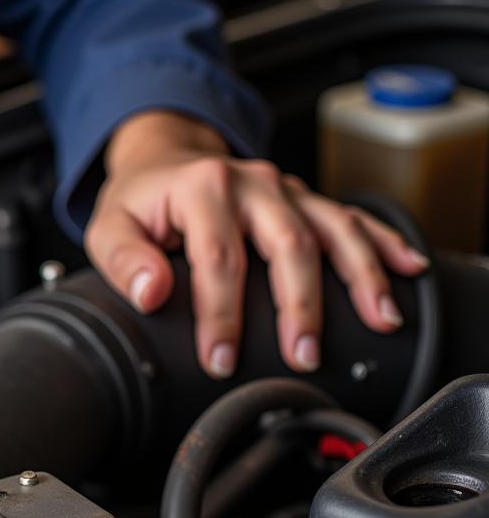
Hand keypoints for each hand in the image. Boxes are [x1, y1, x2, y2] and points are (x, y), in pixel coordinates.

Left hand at [85, 111, 429, 378]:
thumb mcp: (109, 226)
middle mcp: (251, 183)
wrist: (164, 158)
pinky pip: (351, 217)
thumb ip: (124, 259)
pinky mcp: (303, 199)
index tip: (221, 359)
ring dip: (361, 275)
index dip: (222, 314)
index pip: (218, 257)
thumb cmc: (139, 200)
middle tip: (303, 355)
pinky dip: (383, 242)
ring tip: (381, 319)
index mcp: (202, 188)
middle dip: (300, 304)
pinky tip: (407, 270)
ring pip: (333, 227)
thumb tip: (153, 290)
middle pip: (289, 242)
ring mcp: (283, 189)